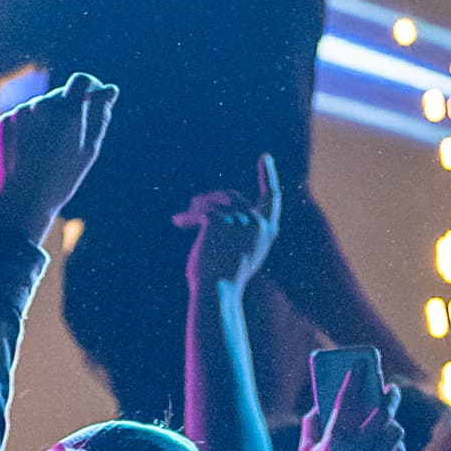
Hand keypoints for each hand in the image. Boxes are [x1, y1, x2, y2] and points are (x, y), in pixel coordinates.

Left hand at [0, 70, 118, 234]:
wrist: (22, 201)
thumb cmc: (62, 179)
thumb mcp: (90, 149)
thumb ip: (100, 115)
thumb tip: (109, 89)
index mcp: (68, 112)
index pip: (81, 80)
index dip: (90, 86)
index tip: (94, 97)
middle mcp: (42, 106)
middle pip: (62, 94)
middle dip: (70, 108)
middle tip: (69, 141)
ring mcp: (21, 112)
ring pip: (42, 105)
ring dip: (49, 118)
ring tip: (48, 150)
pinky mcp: (6, 120)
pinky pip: (25, 115)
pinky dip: (31, 126)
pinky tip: (32, 150)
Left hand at [176, 180, 277, 299]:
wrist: (217, 292)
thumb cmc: (226, 280)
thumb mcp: (240, 252)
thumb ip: (240, 228)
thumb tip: (219, 205)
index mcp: (268, 231)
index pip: (272, 197)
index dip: (268, 175)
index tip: (264, 157)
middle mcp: (257, 223)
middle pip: (233, 196)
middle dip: (212, 201)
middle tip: (193, 207)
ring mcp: (239, 221)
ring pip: (214, 202)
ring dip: (198, 207)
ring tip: (185, 217)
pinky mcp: (219, 221)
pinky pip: (200, 211)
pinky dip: (187, 217)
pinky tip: (178, 222)